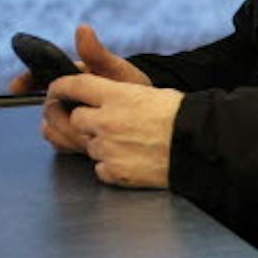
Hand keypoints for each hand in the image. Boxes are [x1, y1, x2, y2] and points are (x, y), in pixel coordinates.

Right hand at [37, 24, 150, 153]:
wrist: (147, 114)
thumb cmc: (131, 86)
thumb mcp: (116, 70)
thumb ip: (97, 53)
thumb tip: (82, 28)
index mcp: (70, 78)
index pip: (39, 77)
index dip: (26, 81)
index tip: (16, 88)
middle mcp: (65, 99)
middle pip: (45, 109)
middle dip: (55, 113)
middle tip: (73, 116)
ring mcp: (69, 118)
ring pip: (50, 128)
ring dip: (63, 131)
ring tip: (86, 131)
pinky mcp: (76, 137)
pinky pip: (61, 143)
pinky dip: (69, 143)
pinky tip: (85, 142)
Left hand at [51, 75, 182, 187]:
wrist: (200, 146)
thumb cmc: (180, 117)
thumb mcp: (147, 91)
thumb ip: (115, 92)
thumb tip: (97, 96)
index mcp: (116, 95)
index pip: (73, 86)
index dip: (61, 88)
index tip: (58, 91)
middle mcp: (106, 121)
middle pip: (75, 119)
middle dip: (86, 121)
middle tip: (104, 123)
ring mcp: (109, 148)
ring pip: (88, 145)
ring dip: (101, 144)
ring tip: (128, 143)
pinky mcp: (115, 171)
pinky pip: (100, 168)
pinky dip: (111, 165)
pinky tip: (131, 159)